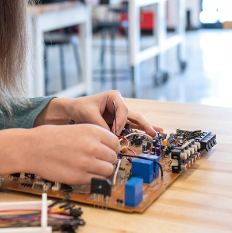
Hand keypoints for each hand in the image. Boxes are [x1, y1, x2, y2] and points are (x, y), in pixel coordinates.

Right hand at [0, 125, 119, 183]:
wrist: (32, 148)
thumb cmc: (50, 137)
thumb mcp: (75, 128)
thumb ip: (93, 136)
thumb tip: (108, 147)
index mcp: (92, 131)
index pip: (115, 143)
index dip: (112, 148)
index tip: (106, 151)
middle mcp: (92, 146)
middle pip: (113, 157)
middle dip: (107, 160)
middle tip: (98, 160)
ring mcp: (86, 163)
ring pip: (108, 170)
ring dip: (102, 170)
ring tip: (91, 168)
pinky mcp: (79, 177)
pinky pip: (97, 180)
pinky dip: (93, 179)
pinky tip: (84, 173)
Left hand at [36, 91, 161, 136]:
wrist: (74, 110)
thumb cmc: (81, 108)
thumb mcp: (89, 115)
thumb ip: (100, 124)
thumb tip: (111, 136)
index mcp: (113, 96)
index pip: (123, 110)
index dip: (120, 122)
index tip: (114, 132)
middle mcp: (119, 103)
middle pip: (133, 114)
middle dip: (143, 124)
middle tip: (152, 132)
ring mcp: (120, 112)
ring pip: (135, 120)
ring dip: (145, 127)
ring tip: (157, 133)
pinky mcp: (119, 120)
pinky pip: (131, 125)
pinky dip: (140, 129)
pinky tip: (152, 132)